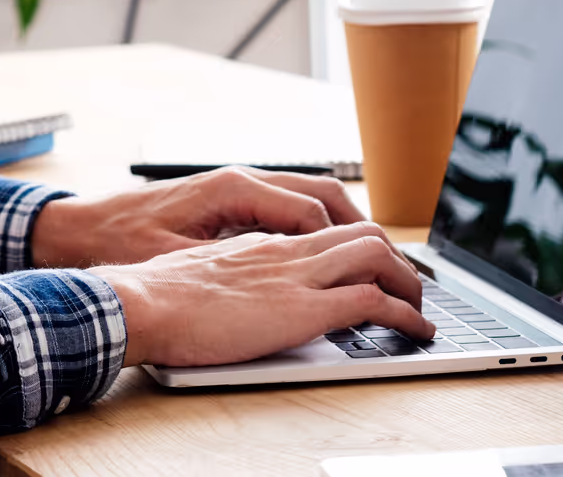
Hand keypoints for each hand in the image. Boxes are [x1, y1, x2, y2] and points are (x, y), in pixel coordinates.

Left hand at [30, 166, 368, 268]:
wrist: (77, 231)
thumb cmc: (121, 243)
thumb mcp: (178, 261)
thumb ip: (233, 266)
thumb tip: (285, 275)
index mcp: (233, 189)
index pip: (311, 214)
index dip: (346, 247)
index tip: (376, 276)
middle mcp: (239, 180)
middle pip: (321, 194)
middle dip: (361, 228)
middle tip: (393, 266)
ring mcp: (235, 188)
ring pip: (308, 196)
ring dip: (342, 225)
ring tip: (373, 260)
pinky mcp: (227, 201)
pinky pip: (287, 206)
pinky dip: (316, 225)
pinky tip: (324, 254)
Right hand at [95, 223, 435, 366]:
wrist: (142, 301)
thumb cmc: (155, 294)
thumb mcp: (198, 272)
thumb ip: (226, 275)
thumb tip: (234, 293)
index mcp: (259, 242)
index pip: (322, 232)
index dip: (354, 248)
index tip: (367, 268)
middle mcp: (285, 250)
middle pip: (361, 234)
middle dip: (395, 259)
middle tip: (408, 285)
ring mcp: (297, 276)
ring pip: (377, 256)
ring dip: (409, 282)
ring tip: (421, 308)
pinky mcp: (304, 308)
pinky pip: (372, 301)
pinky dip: (405, 314)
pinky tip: (417, 330)